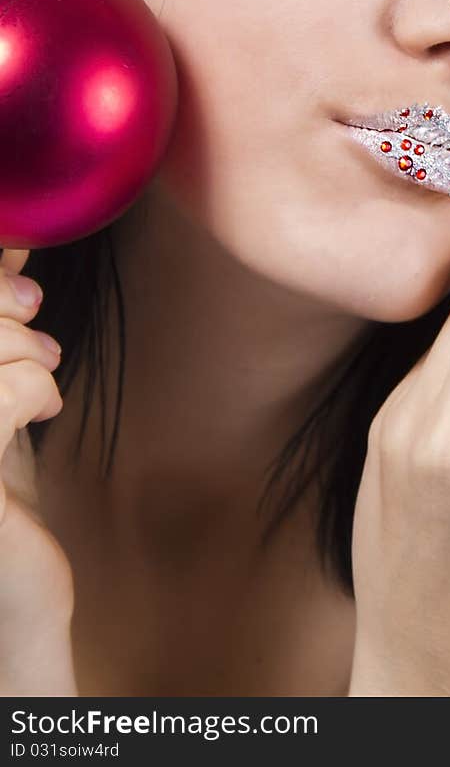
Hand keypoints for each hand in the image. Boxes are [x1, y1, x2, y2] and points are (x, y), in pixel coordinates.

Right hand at [0, 247, 78, 696]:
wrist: (17, 600)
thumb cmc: (2, 499)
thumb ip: (2, 333)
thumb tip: (14, 248)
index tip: (21, 271)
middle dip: (3, 302)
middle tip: (38, 314)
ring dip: (23, 346)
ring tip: (45, 367)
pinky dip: (33, 385)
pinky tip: (45, 407)